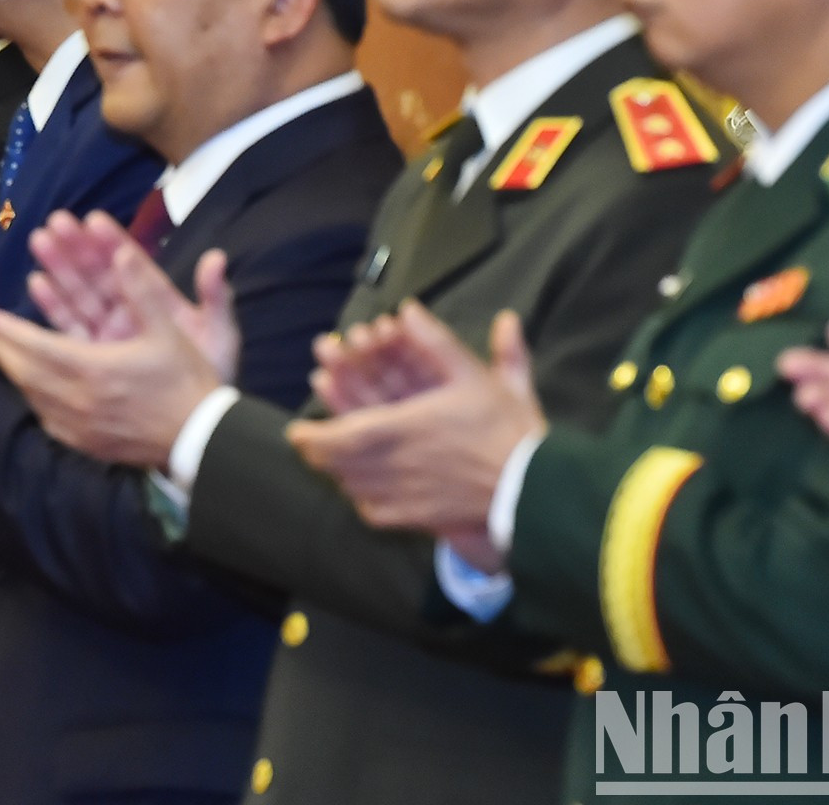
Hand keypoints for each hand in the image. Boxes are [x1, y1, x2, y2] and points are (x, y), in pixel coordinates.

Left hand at [0, 219, 237, 466]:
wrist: (199, 441)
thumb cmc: (185, 382)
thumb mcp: (169, 331)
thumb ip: (142, 290)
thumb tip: (123, 251)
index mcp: (92, 368)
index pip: (36, 345)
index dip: (7, 330)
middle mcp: (76, 400)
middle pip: (24, 372)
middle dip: (2, 349)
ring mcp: (77, 427)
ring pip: (31, 396)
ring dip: (14, 372)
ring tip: (1, 354)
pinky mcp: (83, 444)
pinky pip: (46, 418)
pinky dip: (33, 398)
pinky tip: (31, 390)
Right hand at [25, 210, 238, 367]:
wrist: (197, 426)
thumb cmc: (212, 375)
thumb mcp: (219, 335)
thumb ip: (215, 297)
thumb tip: (216, 257)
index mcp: (159, 303)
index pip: (132, 265)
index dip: (112, 241)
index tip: (92, 219)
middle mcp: (131, 314)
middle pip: (100, 275)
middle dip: (77, 248)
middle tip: (55, 222)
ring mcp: (111, 335)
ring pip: (81, 295)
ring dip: (60, 269)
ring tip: (40, 241)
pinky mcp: (94, 357)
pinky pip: (72, 327)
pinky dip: (55, 306)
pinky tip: (37, 283)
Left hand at [287, 306, 544, 564]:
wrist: (532, 491)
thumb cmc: (508, 432)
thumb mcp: (478, 376)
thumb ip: (438, 340)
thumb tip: (409, 307)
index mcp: (403, 428)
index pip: (340, 435)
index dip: (312, 436)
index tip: (296, 431)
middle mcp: (395, 465)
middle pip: (337, 464)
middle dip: (315, 452)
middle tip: (305, 443)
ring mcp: (403, 497)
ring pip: (351, 487)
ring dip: (336, 472)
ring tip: (327, 460)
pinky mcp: (414, 520)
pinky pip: (373, 511)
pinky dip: (362, 499)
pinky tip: (362, 489)